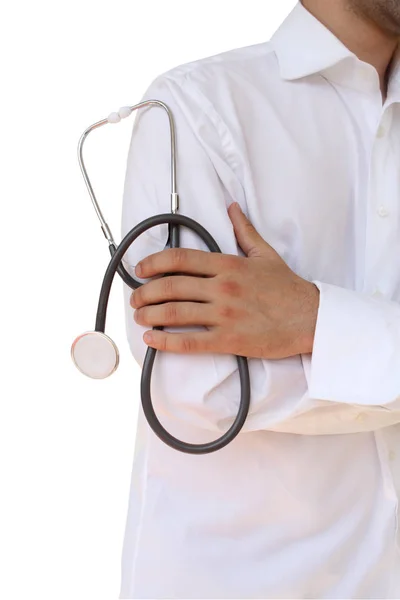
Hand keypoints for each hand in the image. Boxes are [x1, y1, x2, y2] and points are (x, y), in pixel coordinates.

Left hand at [130, 202, 319, 358]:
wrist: (311, 318)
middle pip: (171, 286)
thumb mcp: (265, 253)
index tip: (140, 269)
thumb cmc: (288, 287)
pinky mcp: (229, 340)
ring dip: (150, 315)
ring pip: (175, 313)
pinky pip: (190, 342)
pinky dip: (166, 341)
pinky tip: (153, 339)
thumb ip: (244, 230)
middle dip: (145, 292)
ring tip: (140, 317)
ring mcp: (225, 315)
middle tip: (135, 299)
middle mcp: (222, 288)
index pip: (181, 258)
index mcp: (228, 265)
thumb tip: (232, 207)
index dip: (154, 263)